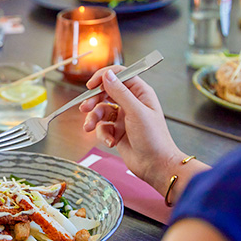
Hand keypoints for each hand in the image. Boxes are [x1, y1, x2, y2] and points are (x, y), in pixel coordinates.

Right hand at [78, 66, 184, 192]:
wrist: (156, 165)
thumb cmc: (154, 138)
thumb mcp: (136, 112)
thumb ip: (120, 92)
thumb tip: (107, 75)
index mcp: (140, 93)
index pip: (120, 75)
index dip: (104, 77)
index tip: (91, 85)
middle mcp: (131, 102)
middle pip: (105, 92)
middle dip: (93, 100)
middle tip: (85, 108)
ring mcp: (124, 117)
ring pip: (100, 110)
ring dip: (94, 118)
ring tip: (90, 127)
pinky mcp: (117, 130)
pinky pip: (102, 126)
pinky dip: (102, 134)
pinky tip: (110, 141)